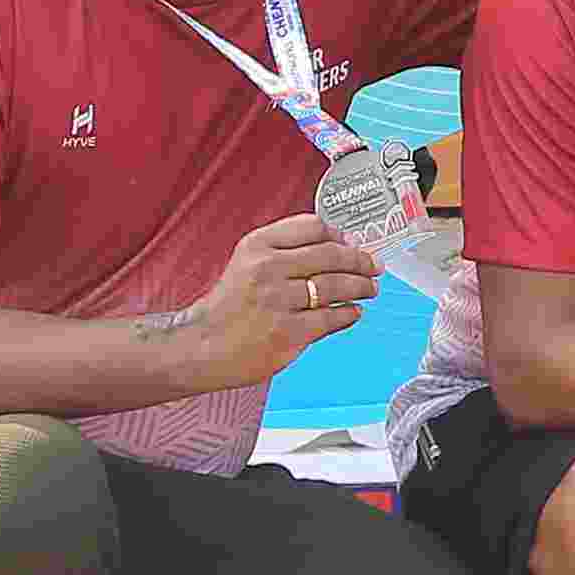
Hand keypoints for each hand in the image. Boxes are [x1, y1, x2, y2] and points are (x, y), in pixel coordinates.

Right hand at [178, 213, 382, 391]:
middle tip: (374, 266)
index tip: (351, 243)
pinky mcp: (288, 332)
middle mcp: (268, 268)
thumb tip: (336, 248)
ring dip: (361, 287)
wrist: (201, 347)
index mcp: (257, 246)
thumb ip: (284, 253)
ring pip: (336, 286)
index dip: (339, 235)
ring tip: (370, 289)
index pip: (312, 227)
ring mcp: (279, 301)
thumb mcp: (245, 264)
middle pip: (331, 255)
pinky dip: (349, 314)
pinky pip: (331, 318)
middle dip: (360, 261)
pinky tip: (353, 312)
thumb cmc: (226, 309)